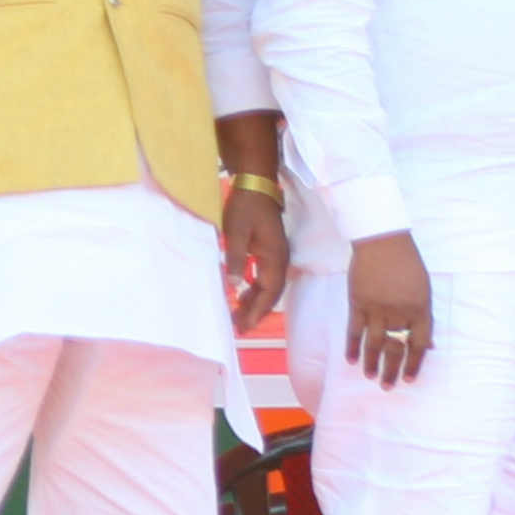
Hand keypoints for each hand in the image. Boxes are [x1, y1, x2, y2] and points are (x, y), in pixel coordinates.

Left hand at [220, 185, 289, 333]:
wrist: (256, 185)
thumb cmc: (245, 208)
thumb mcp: (236, 233)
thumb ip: (236, 260)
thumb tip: (234, 287)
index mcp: (274, 257)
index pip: (269, 290)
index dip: (257, 310)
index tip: (244, 326)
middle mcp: (280, 259)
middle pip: (272, 292)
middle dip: (257, 311)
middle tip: (240, 328)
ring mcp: (277, 255)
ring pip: (269, 286)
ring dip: (255, 302)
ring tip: (239, 316)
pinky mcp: (270, 251)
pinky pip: (265, 276)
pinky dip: (255, 289)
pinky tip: (242, 294)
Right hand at [346, 230, 434, 386]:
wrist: (383, 242)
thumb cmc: (408, 264)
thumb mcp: (425, 290)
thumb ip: (424, 317)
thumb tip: (429, 345)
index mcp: (420, 309)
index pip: (419, 344)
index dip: (414, 363)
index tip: (410, 379)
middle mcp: (399, 312)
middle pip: (395, 348)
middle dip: (392, 370)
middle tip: (388, 386)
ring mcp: (377, 309)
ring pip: (373, 344)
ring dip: (371, 363)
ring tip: (370, 377)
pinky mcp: (357, 304)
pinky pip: (354, 331)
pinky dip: (352, 347)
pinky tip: (351, 361)